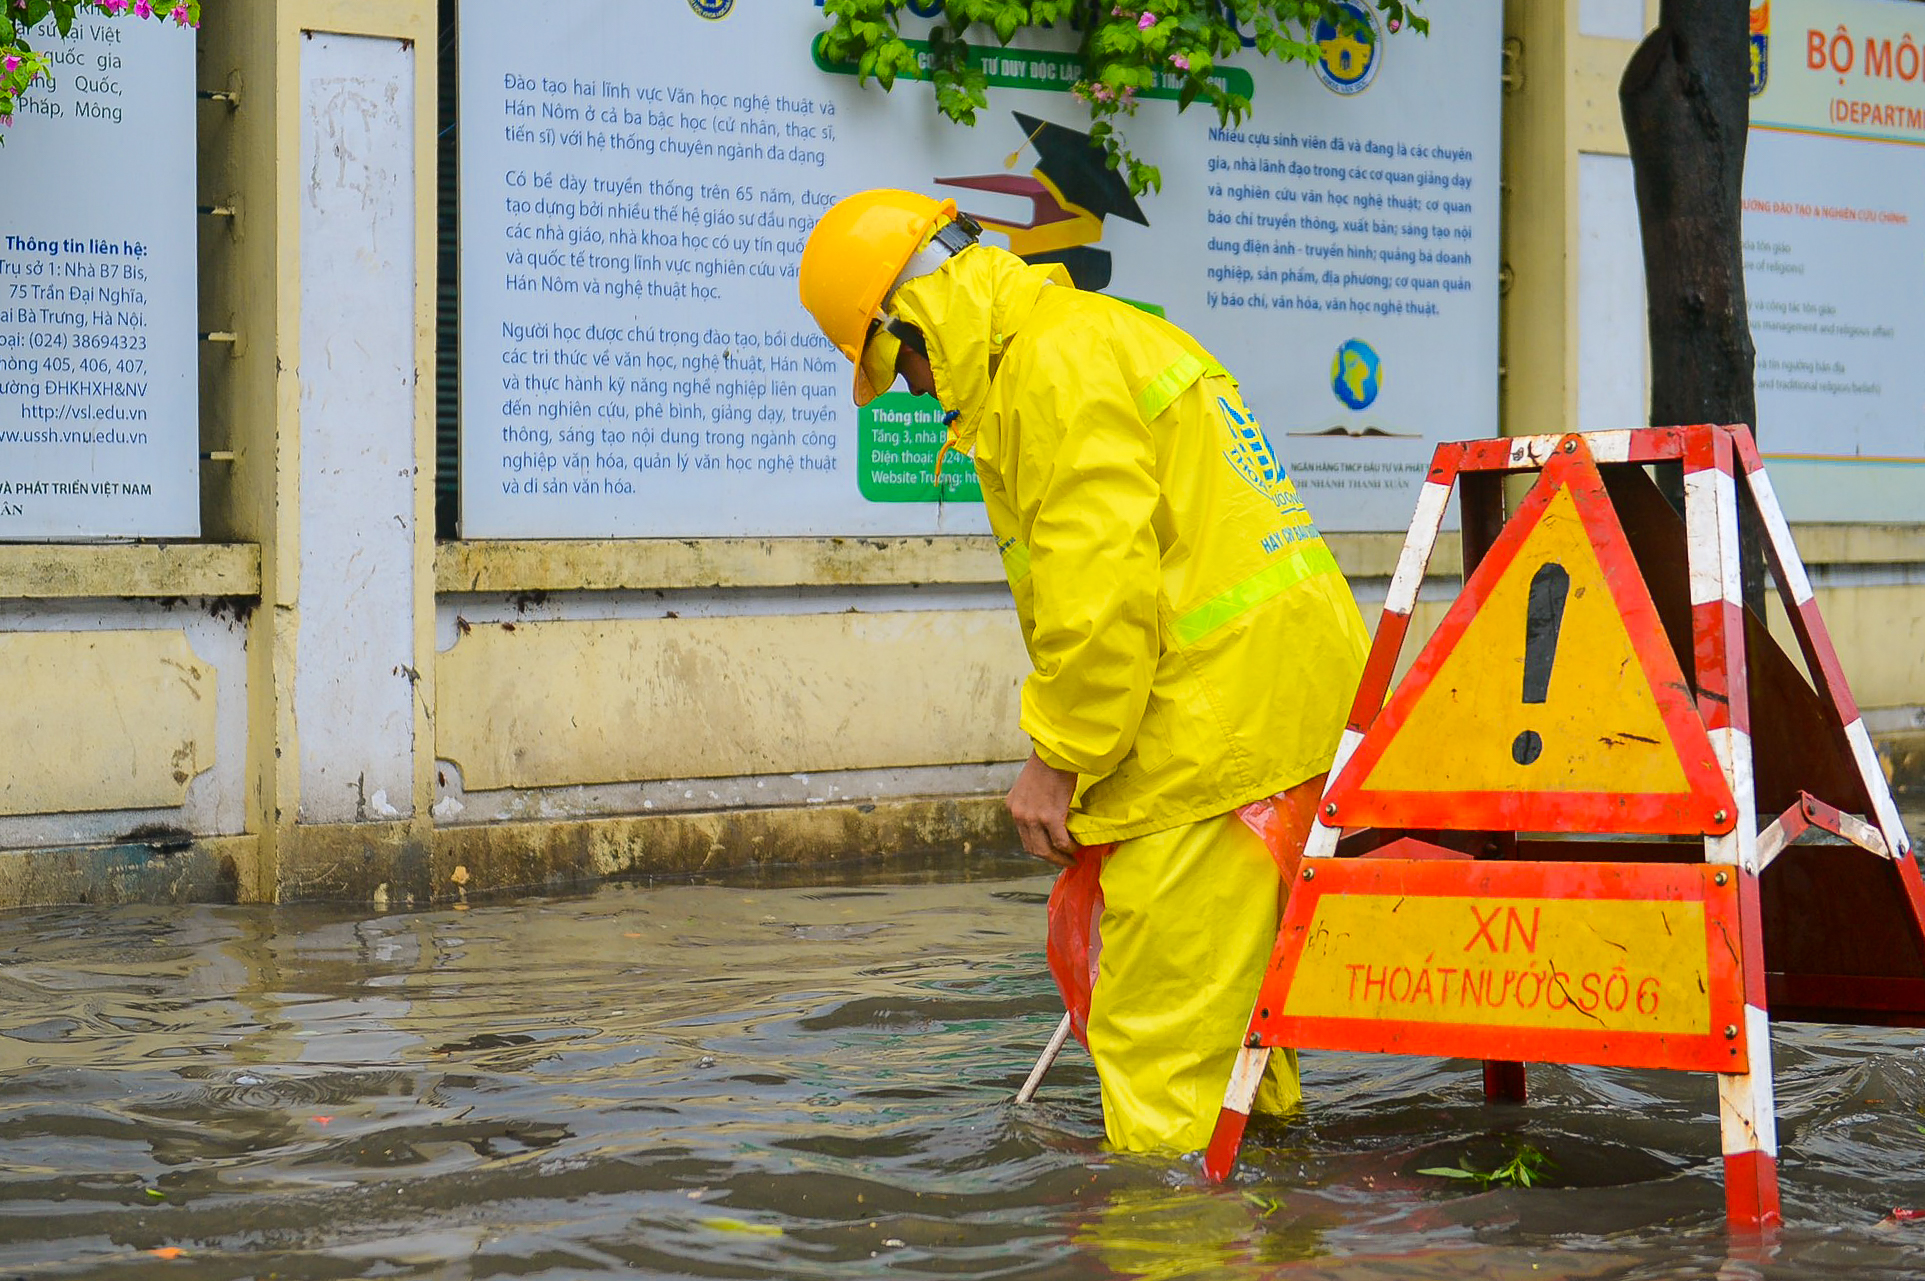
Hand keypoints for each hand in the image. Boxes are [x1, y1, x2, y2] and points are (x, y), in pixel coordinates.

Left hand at [1006, 750, 1078, 867]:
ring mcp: (1033, 817)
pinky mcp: (1050, 816)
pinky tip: (1076, 848)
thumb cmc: (1048, 763)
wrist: (1055, 751)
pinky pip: (1061, 842)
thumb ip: (1032, 801)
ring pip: (1045, 850)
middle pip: (1032, 848)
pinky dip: (1069, 848)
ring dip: (1059, 858)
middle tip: (1063, 861)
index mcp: (1013, 806)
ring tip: (1072, 859)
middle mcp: (1019, 814)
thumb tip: (1046, 813)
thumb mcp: (1030, 784)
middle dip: (1049, 858)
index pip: (1023, 836)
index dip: (1039, 846)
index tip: (1052, 850)